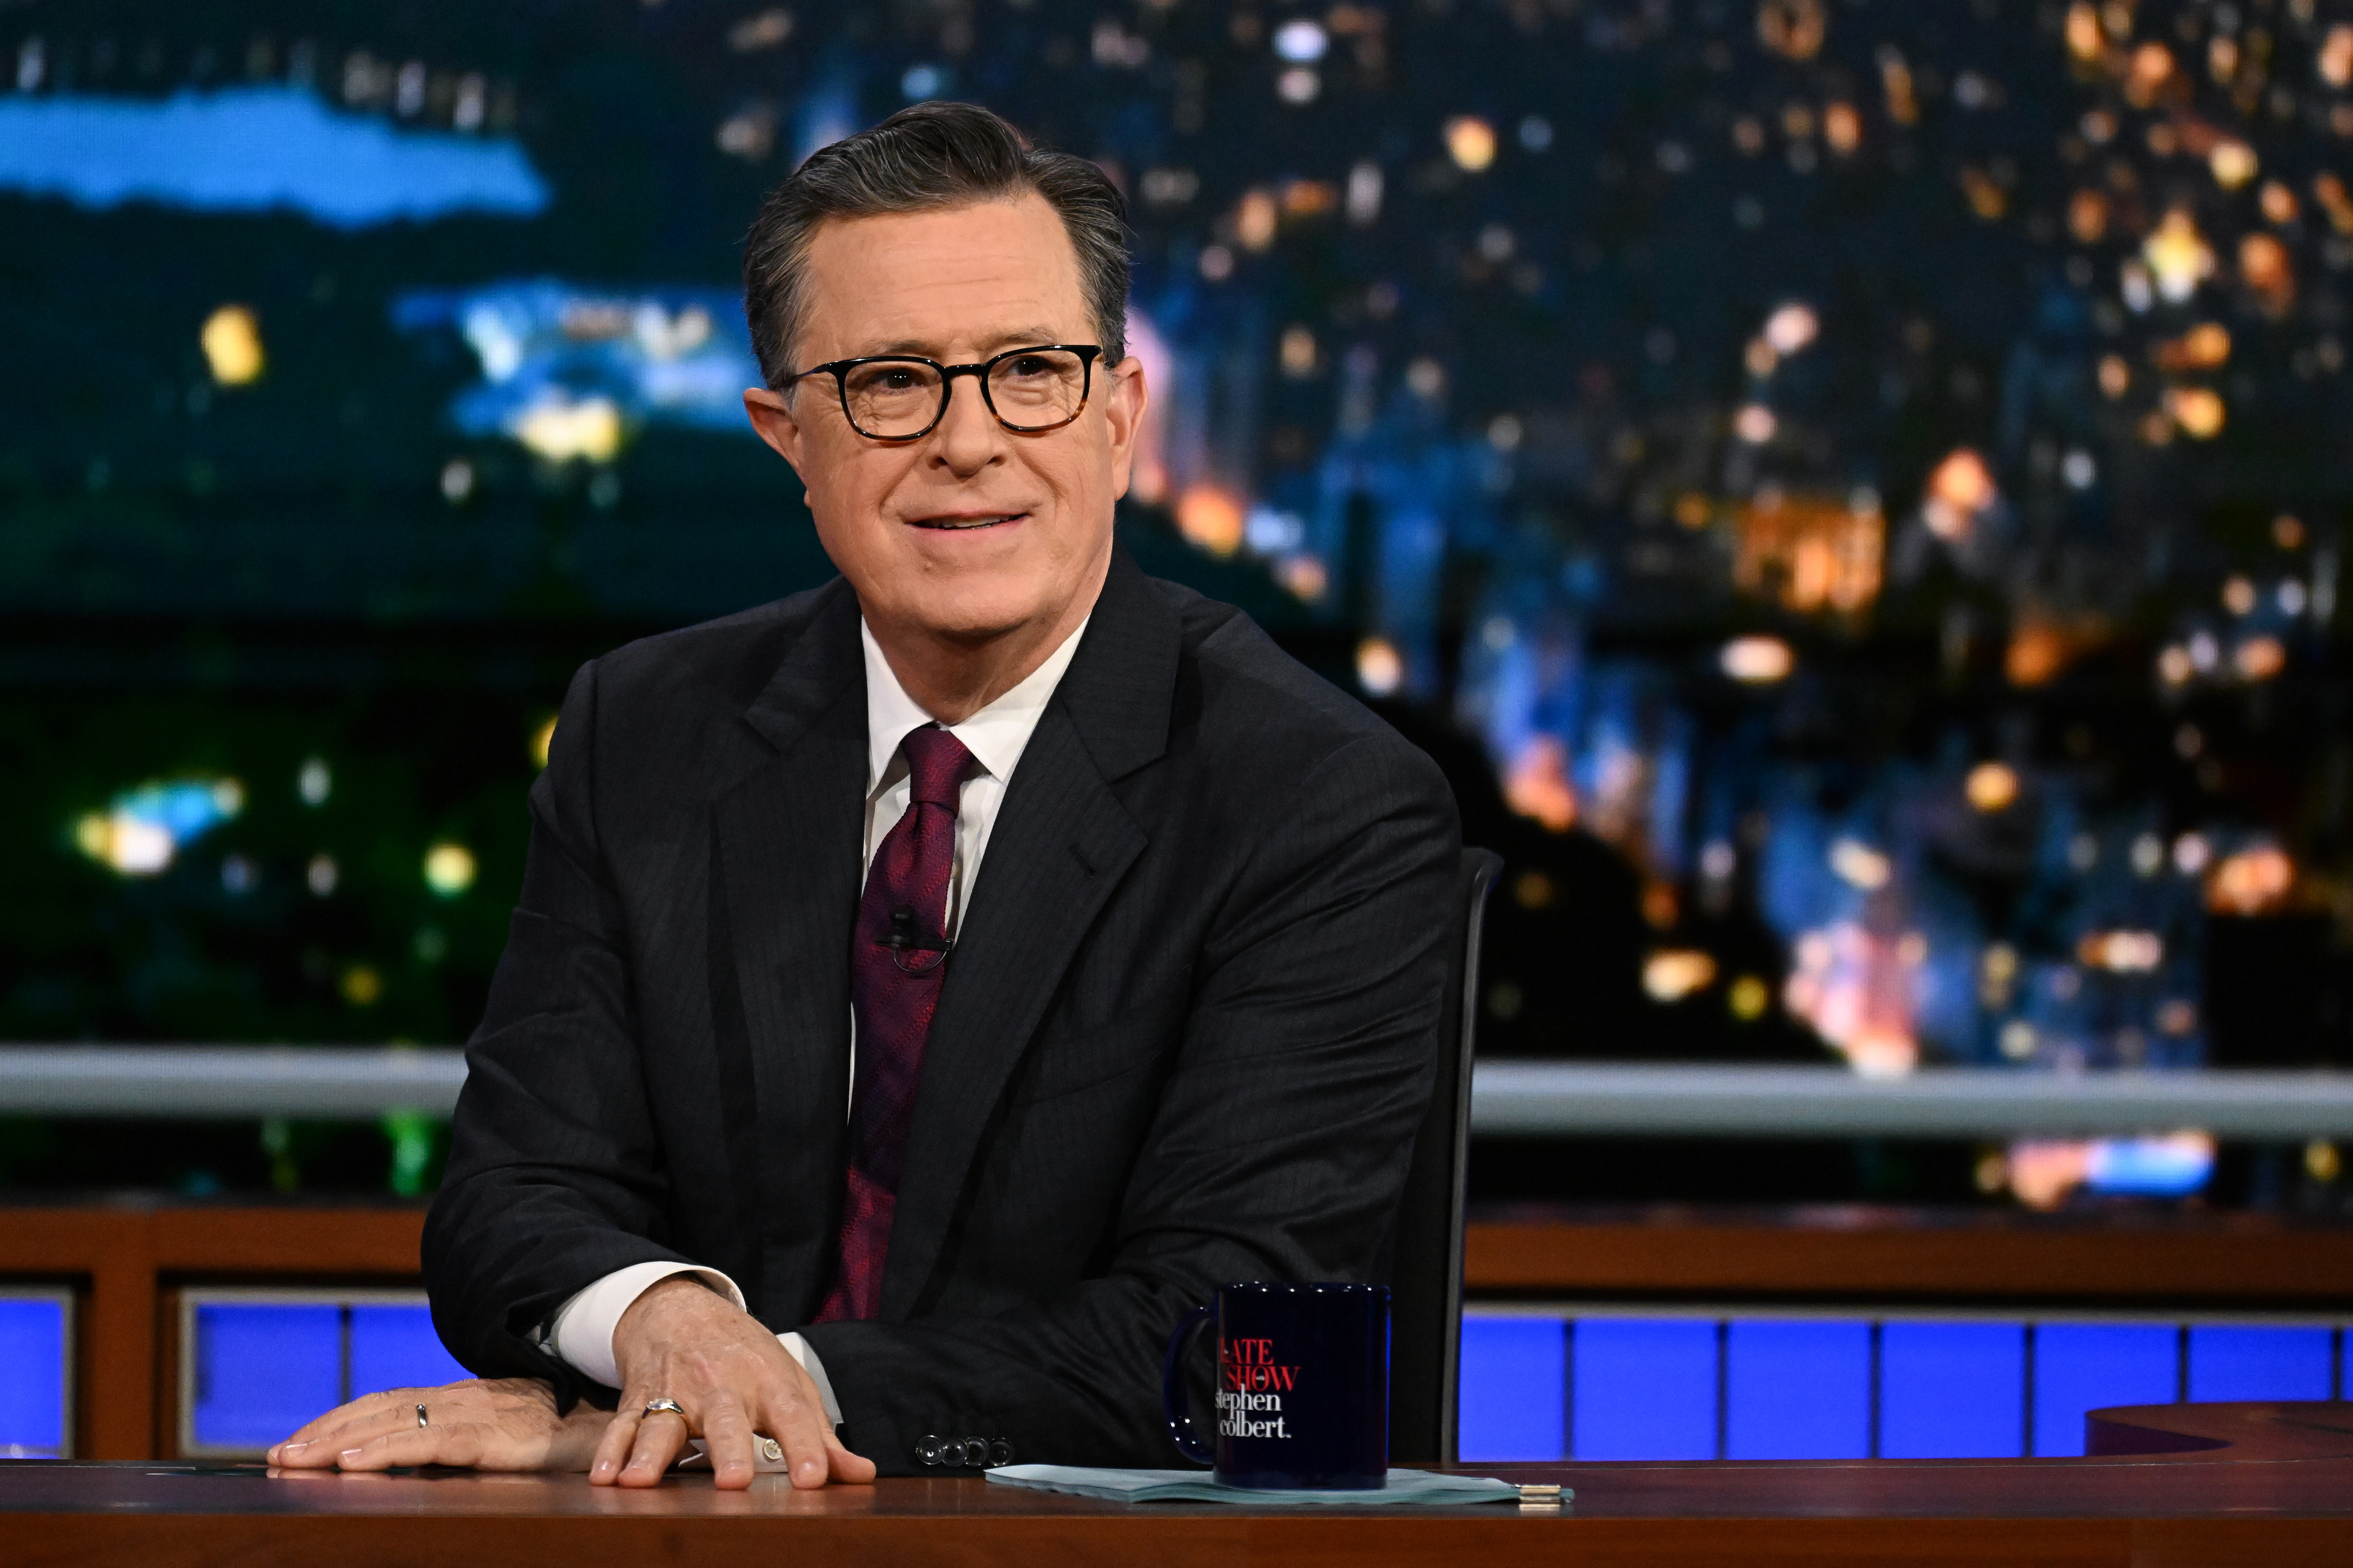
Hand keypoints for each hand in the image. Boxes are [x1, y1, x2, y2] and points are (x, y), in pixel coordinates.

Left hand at [269, 1378, 608, 1472]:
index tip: (301, 1443)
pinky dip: (383, 1451)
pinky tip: (351, 1465)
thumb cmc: (579, 1439)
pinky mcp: (499, 1437)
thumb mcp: (517, 1438)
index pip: (394, 1404)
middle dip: (325, 1431)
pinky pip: (430, 1443)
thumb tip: (428, 1459)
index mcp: (471, 1400)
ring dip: (337, 1442)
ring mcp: (484, 1415)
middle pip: (383, 1409)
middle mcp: (470, 1400)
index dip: (345, 1420)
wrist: (635, 1428)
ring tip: (294, 1461)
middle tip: (276, 1456)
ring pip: (395, 1422)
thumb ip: (476, 1441)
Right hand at [594, 1275, 874, 1490]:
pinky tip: (606, 1477)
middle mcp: (721, 1385)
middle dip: (730, 1451)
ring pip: (664, 1422)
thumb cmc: (745, 1357)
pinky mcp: (639, 1397)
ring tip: (641, 1481)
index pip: (792, 1416)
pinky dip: (610, 1449)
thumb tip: (861, 1476)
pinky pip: (622, 1425)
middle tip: (734, 1483)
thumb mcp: (789, 1385)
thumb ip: (820, 1436)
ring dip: (652, 1452)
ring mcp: (676, 1391)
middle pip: (726, 1420)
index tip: (815, 1479)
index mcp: (767, 1382)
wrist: (681, 1309)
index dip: (807, 1448)